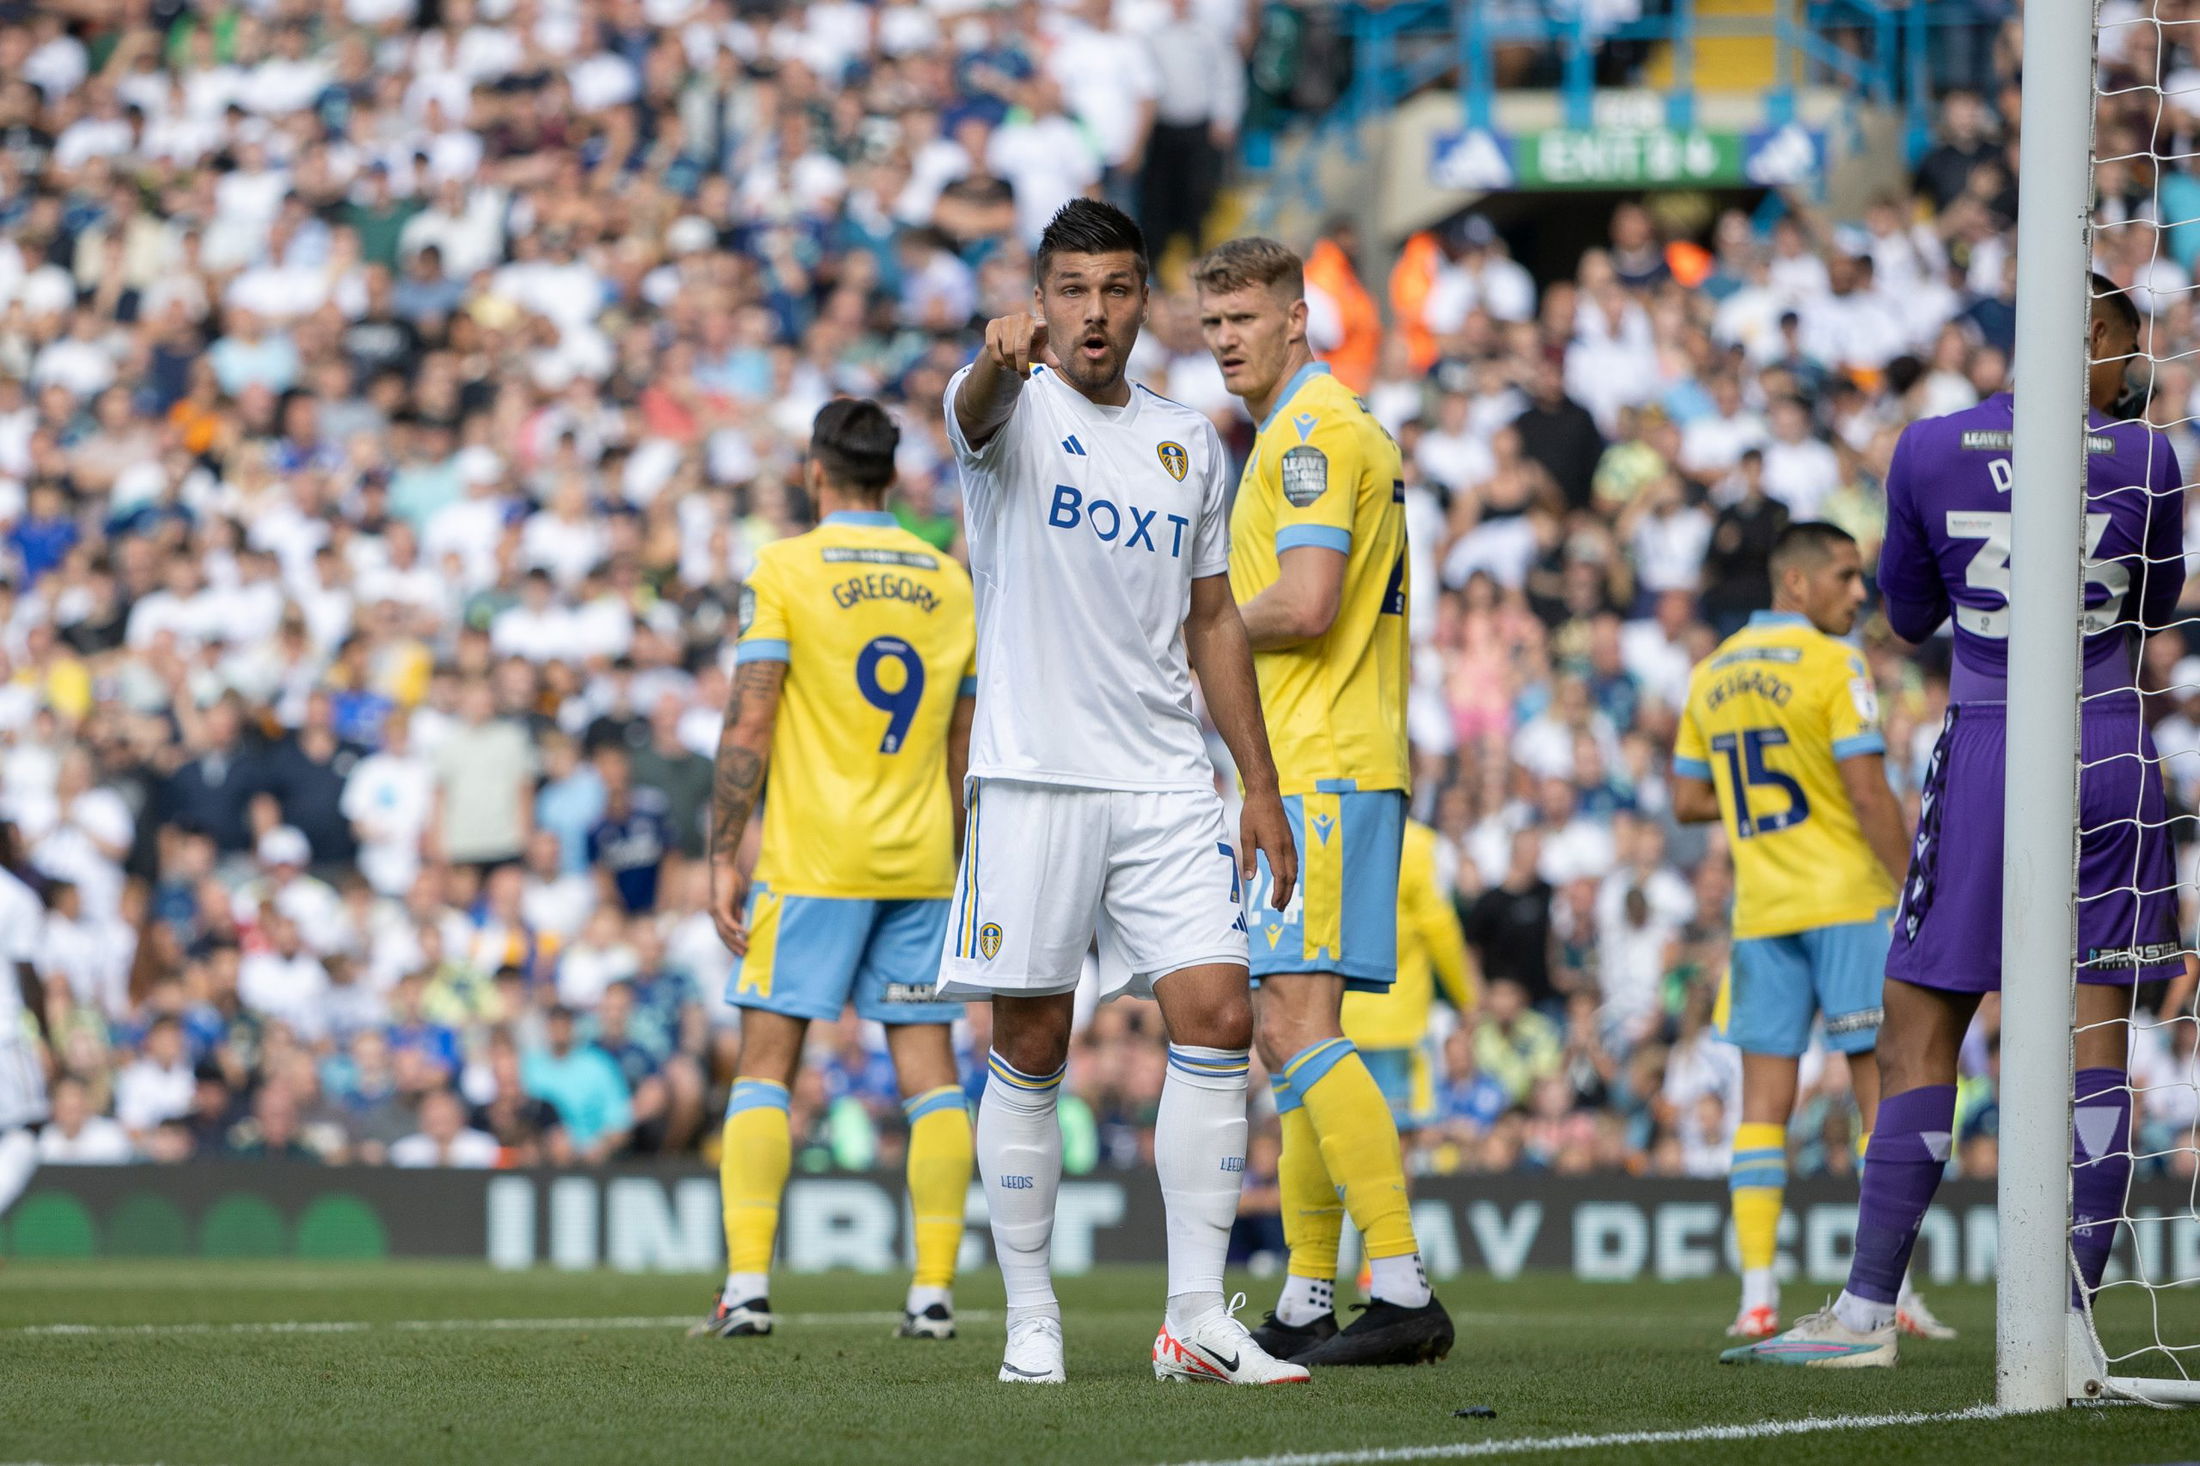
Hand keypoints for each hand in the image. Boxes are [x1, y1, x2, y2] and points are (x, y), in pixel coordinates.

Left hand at [710, 861, 750, 955]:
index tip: (741, 951)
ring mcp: (716, 912)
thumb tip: (741, 924)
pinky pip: (728, 922)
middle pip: (723, 936)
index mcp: (719, 914)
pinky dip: (737, 928)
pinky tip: (745, 933)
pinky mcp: (720, 906)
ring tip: (747, 947)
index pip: (724, 933)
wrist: (724, 867)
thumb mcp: (737, 900)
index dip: (732, 943)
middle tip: (744, 955)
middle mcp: (715, 915)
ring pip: (725, 932)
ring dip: (736, 940)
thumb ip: (738, 912)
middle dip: (733, 947)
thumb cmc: (732, 881)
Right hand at [983, 313, 1051, 376]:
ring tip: (1015, 368)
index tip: (1042, 324)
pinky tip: (1003, 365)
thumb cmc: (1033, 347)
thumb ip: (1049, 357)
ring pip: (1006, 350)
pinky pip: (992, 345)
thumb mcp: (1042, 353)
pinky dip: (997, 359)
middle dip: (1022, 366)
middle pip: (1021, 348)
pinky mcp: (994, 324)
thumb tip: (1057, 365)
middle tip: (1025, 375)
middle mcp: (1023, 318)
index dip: (1040, 325)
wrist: (1013, 342)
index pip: (1041, 325)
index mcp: (1040, 324)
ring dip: (1010, 365)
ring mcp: (1007, 319)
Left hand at [1239, 789, 1296, 910]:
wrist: (1266, 793)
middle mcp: (1286, 847)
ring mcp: (1290, 843)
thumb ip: (1249, 858)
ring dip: (1289, 886)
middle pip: (1290, 877)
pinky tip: (1286, 879)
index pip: (1281, 877)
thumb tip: (1250, 878)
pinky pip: (1294, 861)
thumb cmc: (1253, 813)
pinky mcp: (1289, 839)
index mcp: (1275, 847)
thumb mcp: (1246, 836)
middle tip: (1279, 908)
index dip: (1278, 893)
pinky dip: (1291, 874)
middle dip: (1286, 894)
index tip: (1273, 904)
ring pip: (1294, 870)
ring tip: (1283, 898)